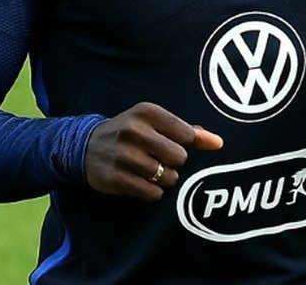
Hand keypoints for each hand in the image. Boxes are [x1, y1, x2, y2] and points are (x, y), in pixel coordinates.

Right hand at [84, 101, 222, 200]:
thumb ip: (190, 131)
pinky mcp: (115, 178)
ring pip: (168, 177)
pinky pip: (152, 194)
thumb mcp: (156, 123)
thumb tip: (219, 143)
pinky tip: (143, 182)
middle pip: (179, 157)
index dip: (184, 144)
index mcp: (147, 112)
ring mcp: (123, 155)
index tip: (171, 143)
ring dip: (165, 179)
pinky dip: (153, 192)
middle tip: (161, 159)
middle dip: (175, 162)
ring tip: (152, 171)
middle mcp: (134, 131)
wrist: (86, 147)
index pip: (187, 135)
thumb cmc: (132, 133)